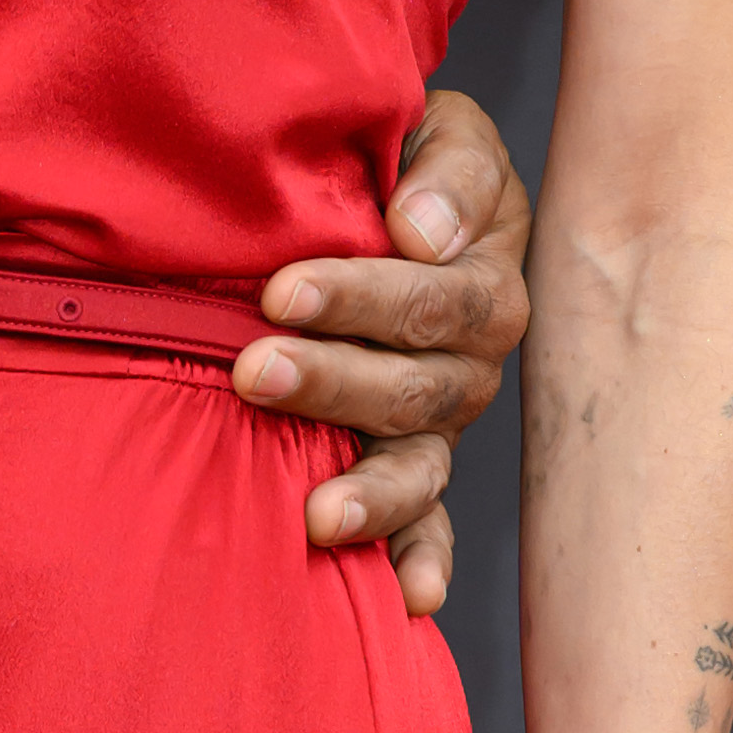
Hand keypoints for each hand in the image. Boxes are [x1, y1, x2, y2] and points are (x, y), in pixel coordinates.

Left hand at [234, 89, 532, 615]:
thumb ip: (448, 168)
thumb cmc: (399, 155)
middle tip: (252, 369)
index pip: (434, 295)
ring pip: (418, 464)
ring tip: (314, 514)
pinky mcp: (412, 464)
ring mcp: (441, 421)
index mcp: (480, 275)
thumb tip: (421, 230)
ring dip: (370, 491)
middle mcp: (469, 360)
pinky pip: (428, 525)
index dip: (359, 295)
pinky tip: (406, 602)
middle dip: (332, 380)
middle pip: (418, 386)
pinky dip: (418, 561)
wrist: (389, 190)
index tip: (280, 291)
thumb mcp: (441, 130)